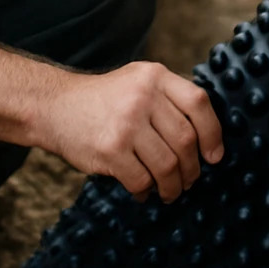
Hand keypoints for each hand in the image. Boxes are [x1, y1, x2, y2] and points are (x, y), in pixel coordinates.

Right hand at [39, 62, 224, 202]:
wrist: (54, 106)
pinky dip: (147, 191)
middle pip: (185, 140)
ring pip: (168, 165)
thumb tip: (208, 139)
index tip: (214, 156)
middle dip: (192, 168)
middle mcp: (143, 96)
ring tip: (169, 191)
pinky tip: (143, 191)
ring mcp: (126, 123)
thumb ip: (169, 98)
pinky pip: (142, 179)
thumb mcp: (138, 82)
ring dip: (173, 186)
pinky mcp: (110, 149)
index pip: (199, 103)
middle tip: (188, 180)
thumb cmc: (104, 100)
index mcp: (155, 76)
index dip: (213, 133)